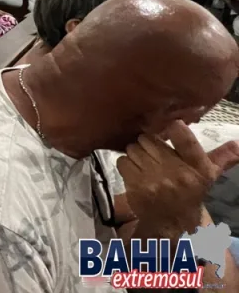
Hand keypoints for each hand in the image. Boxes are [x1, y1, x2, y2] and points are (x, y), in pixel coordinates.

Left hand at [117, 121, 238, 234]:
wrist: (171, 224)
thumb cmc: (190, 193)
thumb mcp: (208, 176)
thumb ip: (222, 157)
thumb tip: (238, 143)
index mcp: (198, 168)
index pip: (186, 139)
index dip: (175, 128)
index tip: (172, 126)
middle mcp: (178, 174)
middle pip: (149, 139)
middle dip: (148, 143)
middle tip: (154, 153)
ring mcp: (155, 181)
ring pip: (134, 149)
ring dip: (136, 153)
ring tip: (145, 163)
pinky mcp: (136, 187)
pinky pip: (123, 161)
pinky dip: (126, 164)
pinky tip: (135, 172)